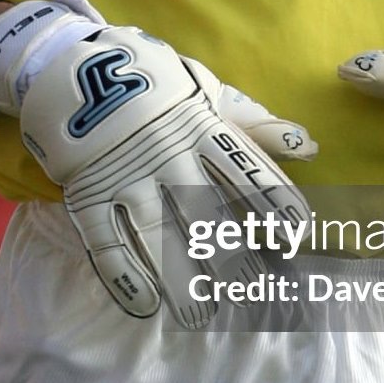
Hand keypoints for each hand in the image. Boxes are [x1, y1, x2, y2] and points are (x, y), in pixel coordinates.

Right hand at [0, 0, 315, 327]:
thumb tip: (309, 147)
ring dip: (181, 279)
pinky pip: (105, 240)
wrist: (74, 64)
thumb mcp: (207, 93)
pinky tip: (145, 304)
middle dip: (230, 256)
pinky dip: (123, 274)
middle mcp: (167, 156)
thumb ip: (255, 126)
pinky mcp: (86, 192)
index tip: (297, 234)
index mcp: (201, 128)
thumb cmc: (156, 85)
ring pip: (157, 235)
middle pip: (204, 213)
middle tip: (256, 292)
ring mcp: (125, 177)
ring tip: (203, 318)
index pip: (243, 169)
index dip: (270, 200)